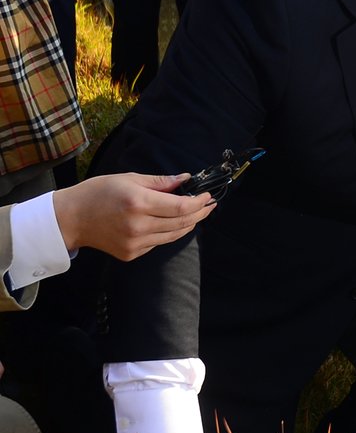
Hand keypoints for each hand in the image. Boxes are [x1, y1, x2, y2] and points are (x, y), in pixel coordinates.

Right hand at [51, 173, 214, 260]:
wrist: (70, 219)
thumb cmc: (97, 193)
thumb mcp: (128, 179)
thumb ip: (160, 182)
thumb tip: (186, 179)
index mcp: (138, 203)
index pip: (181, 207)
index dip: (199, 202)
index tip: (208, 196)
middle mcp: (139, 225)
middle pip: (182, 222)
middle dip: (200, 213)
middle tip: (209, 205)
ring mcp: (136, 243)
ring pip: (174, 235)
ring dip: (188, 224)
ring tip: (196, 213)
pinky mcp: (132, 253)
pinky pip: (159, 242)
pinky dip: (169, 232)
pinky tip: (168, 222)